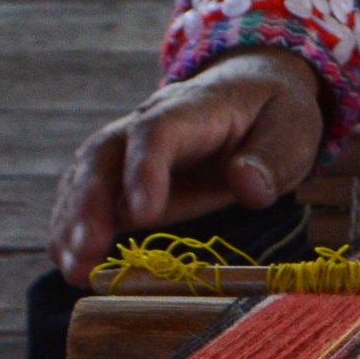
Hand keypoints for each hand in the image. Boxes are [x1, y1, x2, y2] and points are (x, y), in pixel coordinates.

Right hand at [49, 49, 325, 283]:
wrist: (251, 89)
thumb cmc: (273, 114)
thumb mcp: (292, 131)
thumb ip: (271, 158)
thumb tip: (246, 184)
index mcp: (193, 108)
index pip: (157, 132)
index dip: (145, 170)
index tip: (142, 214)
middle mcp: (146, 124)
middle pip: (105, 157)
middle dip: (90, 206)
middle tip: (86, 254)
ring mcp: (128, 148)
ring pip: (86, 178)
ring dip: (72, 223)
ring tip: (72, 269)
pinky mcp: (121, 174)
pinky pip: (85, 195)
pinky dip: (71, 227)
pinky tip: (67, 262)